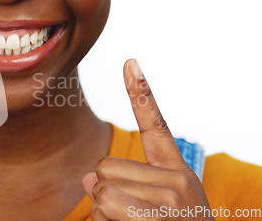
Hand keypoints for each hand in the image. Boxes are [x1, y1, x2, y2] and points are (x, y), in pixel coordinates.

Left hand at [82, 59, 213, 220]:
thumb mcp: (159, 205)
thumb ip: (124, 184)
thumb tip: (89, 178)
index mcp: (176, 171)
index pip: (155, 125)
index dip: (141, 93)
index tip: (128, 61)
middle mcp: (176, 182)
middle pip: (103, 169)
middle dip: (105, 193)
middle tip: (132, 216)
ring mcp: (168, 205)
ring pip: (100, 194)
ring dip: (102, 217)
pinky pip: (99, 216)